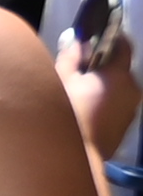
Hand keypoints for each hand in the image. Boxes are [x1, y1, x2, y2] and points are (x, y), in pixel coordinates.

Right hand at [79, 7, 141, 170]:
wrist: (77, 161)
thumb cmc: (67, 115)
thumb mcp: (61, 81)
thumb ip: (70, 57)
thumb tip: (74, 36)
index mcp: (119, 74)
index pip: (123, 44)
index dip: (110, 35)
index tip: (93, 34)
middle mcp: (133, 89)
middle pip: (120, 68)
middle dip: (102, 64)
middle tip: (78, 66)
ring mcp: (131, 109)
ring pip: (117, 88)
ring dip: (102, 84)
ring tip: (78, 89)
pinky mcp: (124, 126)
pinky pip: (115, 104)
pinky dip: (103, 101)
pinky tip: (83, 108)